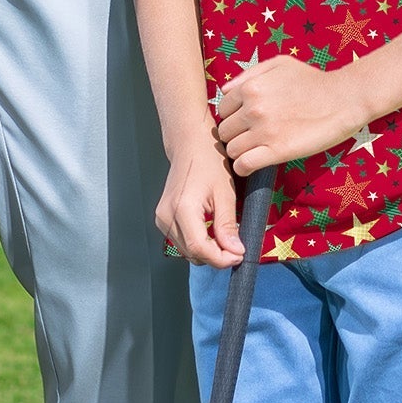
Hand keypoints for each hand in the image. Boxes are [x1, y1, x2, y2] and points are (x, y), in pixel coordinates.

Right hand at [156, 136, 248, 267]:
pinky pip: (182, 242)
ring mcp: (162, 218)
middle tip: (236, 246)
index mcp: (182, 209)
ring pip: (187, 251)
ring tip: (224, 236)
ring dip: (208, 251)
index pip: (200, 250)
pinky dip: (199, 243)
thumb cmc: (208, 160)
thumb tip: (234, 252)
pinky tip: (211, 231)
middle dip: (217, 256)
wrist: (189, 143)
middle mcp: (167, 216)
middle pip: (193, 254)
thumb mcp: (225, 193)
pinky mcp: (163, 218)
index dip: (222, 259)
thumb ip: (227, 225)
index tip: (239, 255)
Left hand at [213, 56, 369, 173]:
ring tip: (252, 151)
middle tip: (248, 138)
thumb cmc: (312, 80)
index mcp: (250, 87)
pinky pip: (244, 165)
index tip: (242, 123)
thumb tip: (225, 91)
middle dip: (234, 135)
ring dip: (239, 152)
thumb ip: (248, 74)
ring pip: (232, 150)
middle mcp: (252, 109)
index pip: (222, 109)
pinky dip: (243, 168)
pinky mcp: (278, 151)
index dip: (231, 117)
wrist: (343, 99)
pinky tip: (251, 165)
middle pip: (224, 131)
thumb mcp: (278, 64)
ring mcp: (264, 131)